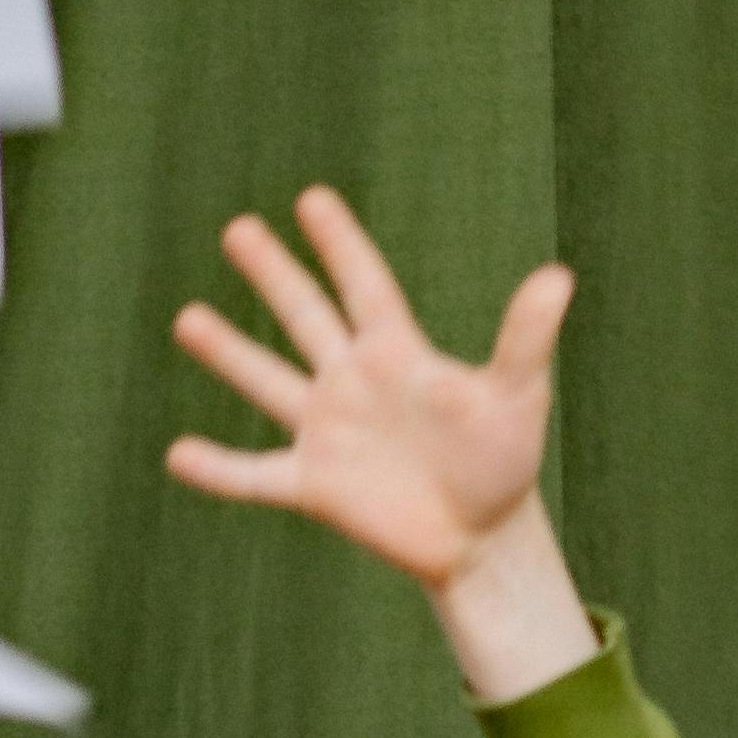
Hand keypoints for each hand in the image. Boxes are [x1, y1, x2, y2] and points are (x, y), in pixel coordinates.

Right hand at [169, 187, 595, 698]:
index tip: (312, 198)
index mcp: (398, 354)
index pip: (364, 286)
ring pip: (268, 383)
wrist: (481, 539)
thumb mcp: (515, 397)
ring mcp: (328, 432)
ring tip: (186, 319)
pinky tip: (178, 453)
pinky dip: (218, 470)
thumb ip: (525, 340)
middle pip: (306, 317)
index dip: (340, 244)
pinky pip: (255, 476)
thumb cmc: (503, 462)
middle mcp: (353, 382)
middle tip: (238, 229)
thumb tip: (559, 278)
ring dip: (229, 354)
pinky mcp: (314, 486)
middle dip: (273, 275)